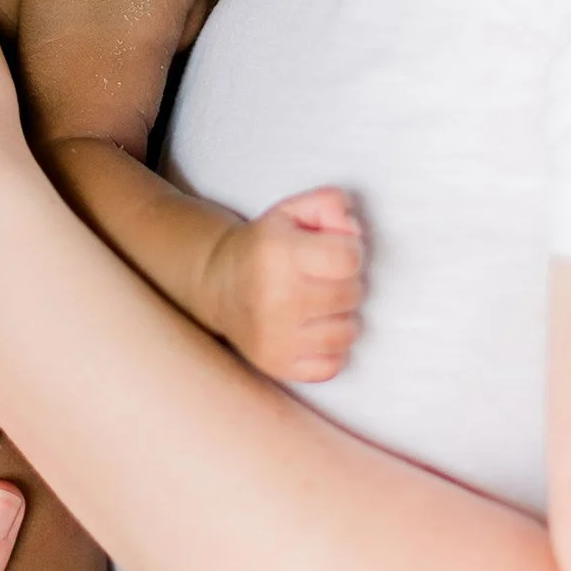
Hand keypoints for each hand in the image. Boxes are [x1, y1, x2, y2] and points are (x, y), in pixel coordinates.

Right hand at [205, 188, 364, 382]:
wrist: (218, 284)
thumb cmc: (265, 247)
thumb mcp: (292, 210)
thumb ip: (329, 204)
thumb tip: (351, 229)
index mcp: (279, 254)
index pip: (349, 259)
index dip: (351, 251)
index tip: (335, 252)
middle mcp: (276, 298)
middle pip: (352, 294)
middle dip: (346, 283)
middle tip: (325, 278)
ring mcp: (276, 337)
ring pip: (347, 332)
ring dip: (342, 317)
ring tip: (321, 304)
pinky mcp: (278, 365)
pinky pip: (333, 365)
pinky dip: (332, 350)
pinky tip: (315, 331)